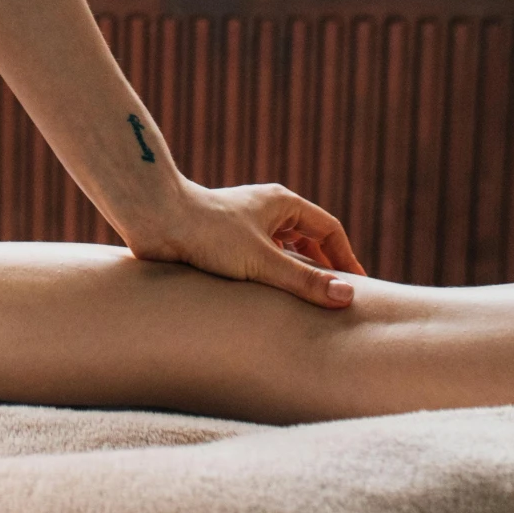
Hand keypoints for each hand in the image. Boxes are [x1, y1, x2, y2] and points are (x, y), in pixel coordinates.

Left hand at [130, 179, 365, 305]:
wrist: (155, 220)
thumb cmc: (208, 233)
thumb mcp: (262, 261)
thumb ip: (304, 281)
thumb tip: (347, 297)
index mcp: (282, 204)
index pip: (328, 230)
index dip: (346, 258)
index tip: (359, 288)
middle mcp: (266, 212)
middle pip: (307, 242)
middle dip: (323, 270)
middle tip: (336, 303)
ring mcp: (245, 226)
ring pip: (282, 253)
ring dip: (294, 277)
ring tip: (307, 309)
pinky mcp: (225, 243)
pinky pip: (259, 262)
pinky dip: (270, 280)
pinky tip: (271, 303)